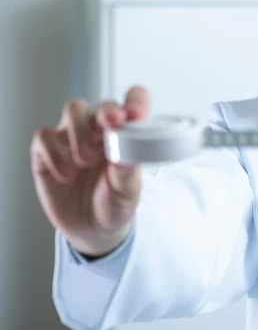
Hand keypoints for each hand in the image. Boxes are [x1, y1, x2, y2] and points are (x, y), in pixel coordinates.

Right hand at [31, 87, 149, 256]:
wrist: (93, 230)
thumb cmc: (115, 203)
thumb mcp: (128, 191)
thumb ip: (127, 170)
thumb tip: (126, 150)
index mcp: (126, 133)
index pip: (134, 102)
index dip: (136, 102)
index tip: (137, 114)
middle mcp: (100, 129)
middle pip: (102, 104)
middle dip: (107, 112)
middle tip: (112, 125)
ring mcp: (73, 137)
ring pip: (74, 110)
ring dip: (81, 130)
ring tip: (86, 160)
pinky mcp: (47, 151)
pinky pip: (45, 136)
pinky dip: (54, 153)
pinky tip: (66, 174)